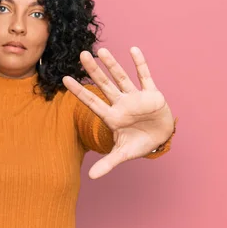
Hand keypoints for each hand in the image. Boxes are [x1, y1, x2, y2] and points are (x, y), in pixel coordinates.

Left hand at [63, 46, 174, 178]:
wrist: (161, 138)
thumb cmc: (139, 143)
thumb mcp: (123, 154)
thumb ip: (107, 163)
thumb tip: (91, 177)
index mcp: (112, 117)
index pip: (91, 102)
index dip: (79, 91)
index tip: (64, 79)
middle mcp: (121, 104)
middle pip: (104, 85)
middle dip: (93, 71)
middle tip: (82, 54)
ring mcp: (135, 97)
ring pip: (122, 78)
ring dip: (113, 65)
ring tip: (102, 51)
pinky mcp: (152, 94)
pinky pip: (145, 76)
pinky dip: (140, 64)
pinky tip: (133, 50)